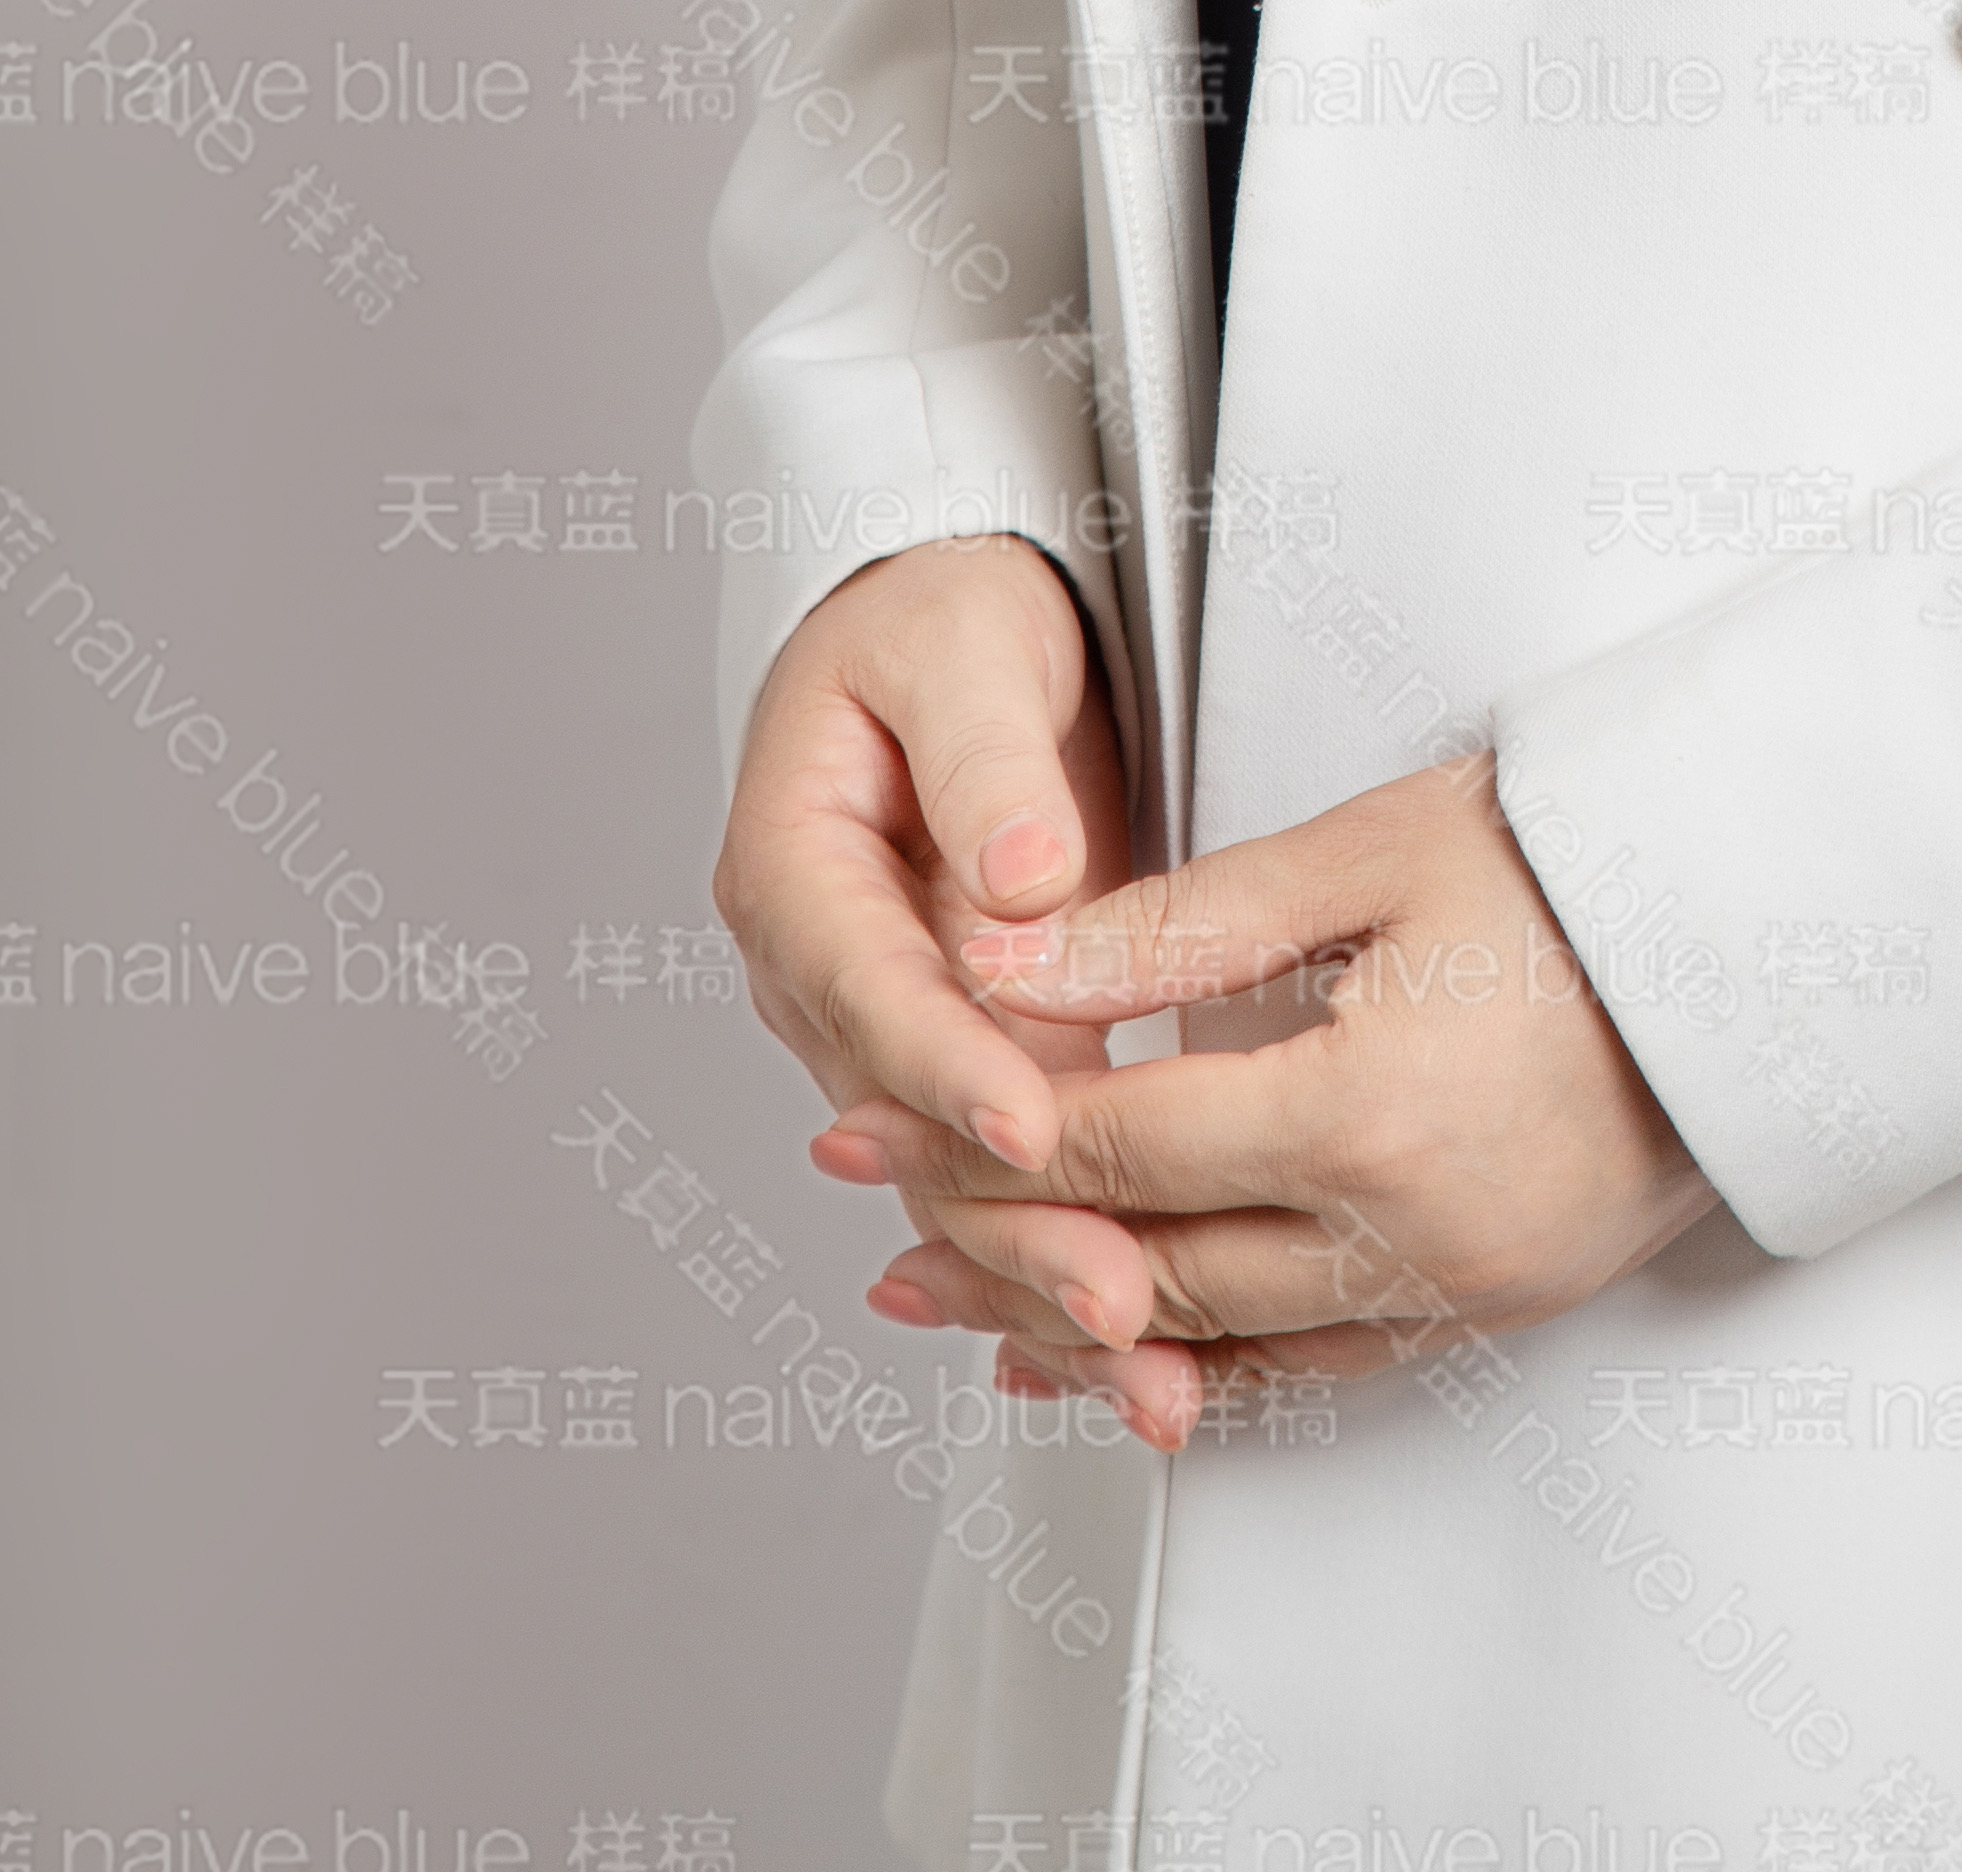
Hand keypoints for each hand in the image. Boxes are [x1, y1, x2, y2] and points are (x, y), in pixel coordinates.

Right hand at [715, 540, 1168, 1417]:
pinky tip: (1140, 1344)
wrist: (961, 640)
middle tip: (1117, 1296)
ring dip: (1044, 1277)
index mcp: (791, 872)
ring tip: (1147, 1366)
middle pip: (911, 1128)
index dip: (950, 1065)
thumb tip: (1018, 876)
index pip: (869, 991)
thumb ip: (984, 759)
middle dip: (1013, 1223)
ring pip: (955, 1183)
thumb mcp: (962, 644)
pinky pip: (1004, 1176)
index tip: (1038, 1121)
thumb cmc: (949, 619)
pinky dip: (1066, 1253)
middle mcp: (824, 977)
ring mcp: (888, 1034)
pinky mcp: (964, 1061)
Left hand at [807, 750, 1720, 1449]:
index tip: (868, 1123)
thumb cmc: (1581, 861)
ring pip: (1221, 1339)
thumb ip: (1183, 921)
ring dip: (1081, 1324)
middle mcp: (1405, 1231)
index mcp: (1363, 1110)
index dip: (975, 1136)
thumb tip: (1010, 958)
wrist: (1760, 926)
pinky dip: (1205, 1363)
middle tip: (877, 1225)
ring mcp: (1458, 1286)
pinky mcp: (1495, 1304)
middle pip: (1146, 1262)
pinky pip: (1317, 1366)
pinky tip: (1133, 1352)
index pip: (1118, 1148)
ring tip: (961, 1306)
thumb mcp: (1374, 854)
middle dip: (997, 1242)